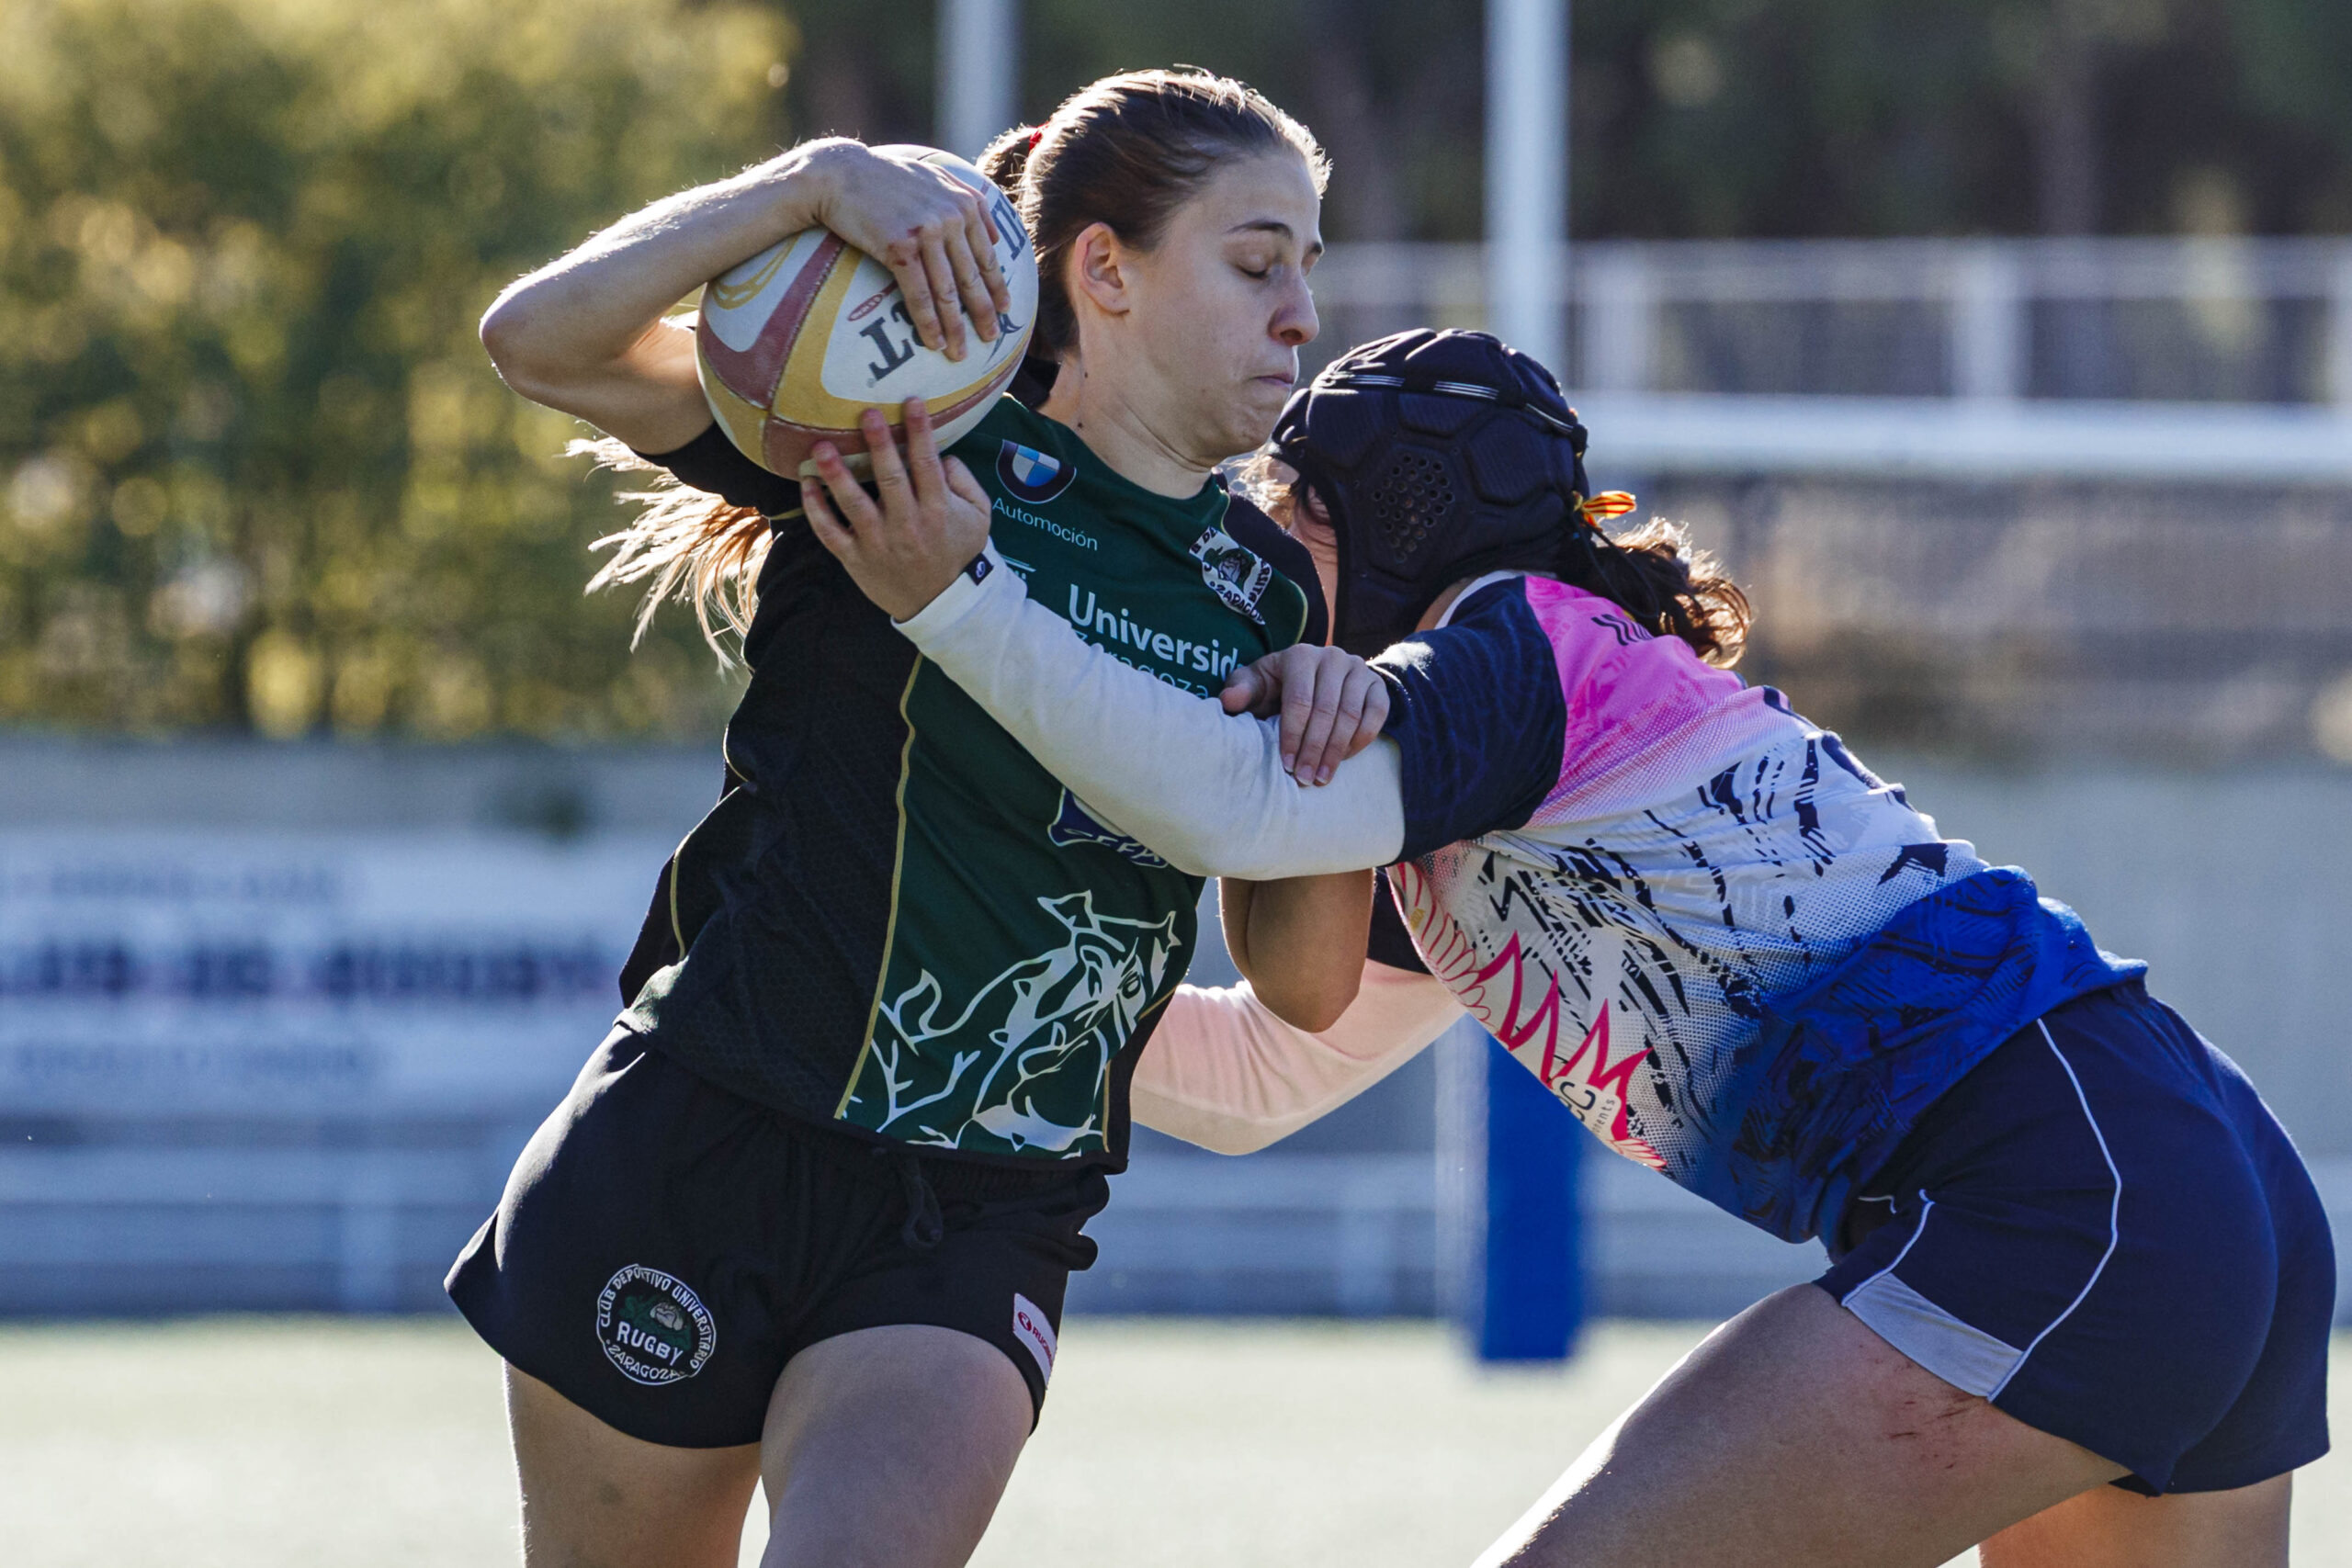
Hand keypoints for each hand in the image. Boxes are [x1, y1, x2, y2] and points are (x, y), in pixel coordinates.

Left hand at [803, 398, 992, 620]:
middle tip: (867, 413)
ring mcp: (878, 543)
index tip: (911, 402)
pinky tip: (806, 484)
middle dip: (879, 444)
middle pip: (891, 479)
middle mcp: (907, 525)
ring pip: (854, 505)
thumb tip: (943, 455)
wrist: (942, 602)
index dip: (919, 431)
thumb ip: (965, 482)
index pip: (928, 464)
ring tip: (821, 447)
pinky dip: (816, 510)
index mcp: (938, 510)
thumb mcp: (979, 517)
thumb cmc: (958, 551)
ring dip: (837, 475)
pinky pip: (830, 533)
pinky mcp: (855, 559)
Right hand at [804, 142, 1014, 362]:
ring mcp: (926, 232)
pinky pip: (919, 294)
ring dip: (955, 327)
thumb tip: (994, 236)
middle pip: (972, 276)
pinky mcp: (900, 246)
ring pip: (947, 291)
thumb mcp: (934, 175)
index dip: (997, 286)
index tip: (1005, 310)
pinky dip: (928, 322)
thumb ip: (966, 199)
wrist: (839, 173)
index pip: (987, 254)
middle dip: (984, 312)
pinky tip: (934, 342)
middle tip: (991, 339)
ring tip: (959, 353)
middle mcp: (950, 217)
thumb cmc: (883, 176)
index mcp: (964, 203)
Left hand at [1220, 645, 1391, 785]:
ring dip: (1337, 751)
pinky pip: (1377, 714)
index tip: (1287, 765)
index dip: (1293, 736)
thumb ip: (1240, 690)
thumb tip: (1228, 700)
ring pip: (1351, 715)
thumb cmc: (1276, 686)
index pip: (1299, 701)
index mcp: (1300, 655)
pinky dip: (1362, 740)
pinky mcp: (1377, 684)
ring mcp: (1358, 669)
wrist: (1314, 676)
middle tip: (1305, 779)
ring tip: (1323, 777)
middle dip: (1314, 749)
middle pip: (1326, 710)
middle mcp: (1332, 657)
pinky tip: (1344, 759)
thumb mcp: (1255, 684)